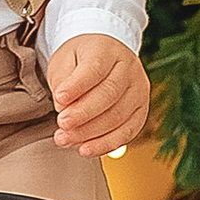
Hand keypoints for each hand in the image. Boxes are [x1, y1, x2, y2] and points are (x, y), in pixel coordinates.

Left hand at [45, 33, 150, 158]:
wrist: (105, 57)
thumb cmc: (81, 59)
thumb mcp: (65, 59)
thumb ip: (63, 80)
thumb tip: (63, 106)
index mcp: (107, 50)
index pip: (94, 68)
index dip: (77, 86)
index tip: (58, 98)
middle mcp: (129, 68)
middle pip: (109, 94)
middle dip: (83, 113)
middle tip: (62, 124)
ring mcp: (139, 90)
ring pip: (118, 116)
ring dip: (90, 133)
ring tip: (65, 139)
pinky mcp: (141, 110)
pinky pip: (127, 132)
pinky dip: (106, 144)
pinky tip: (86, 149)